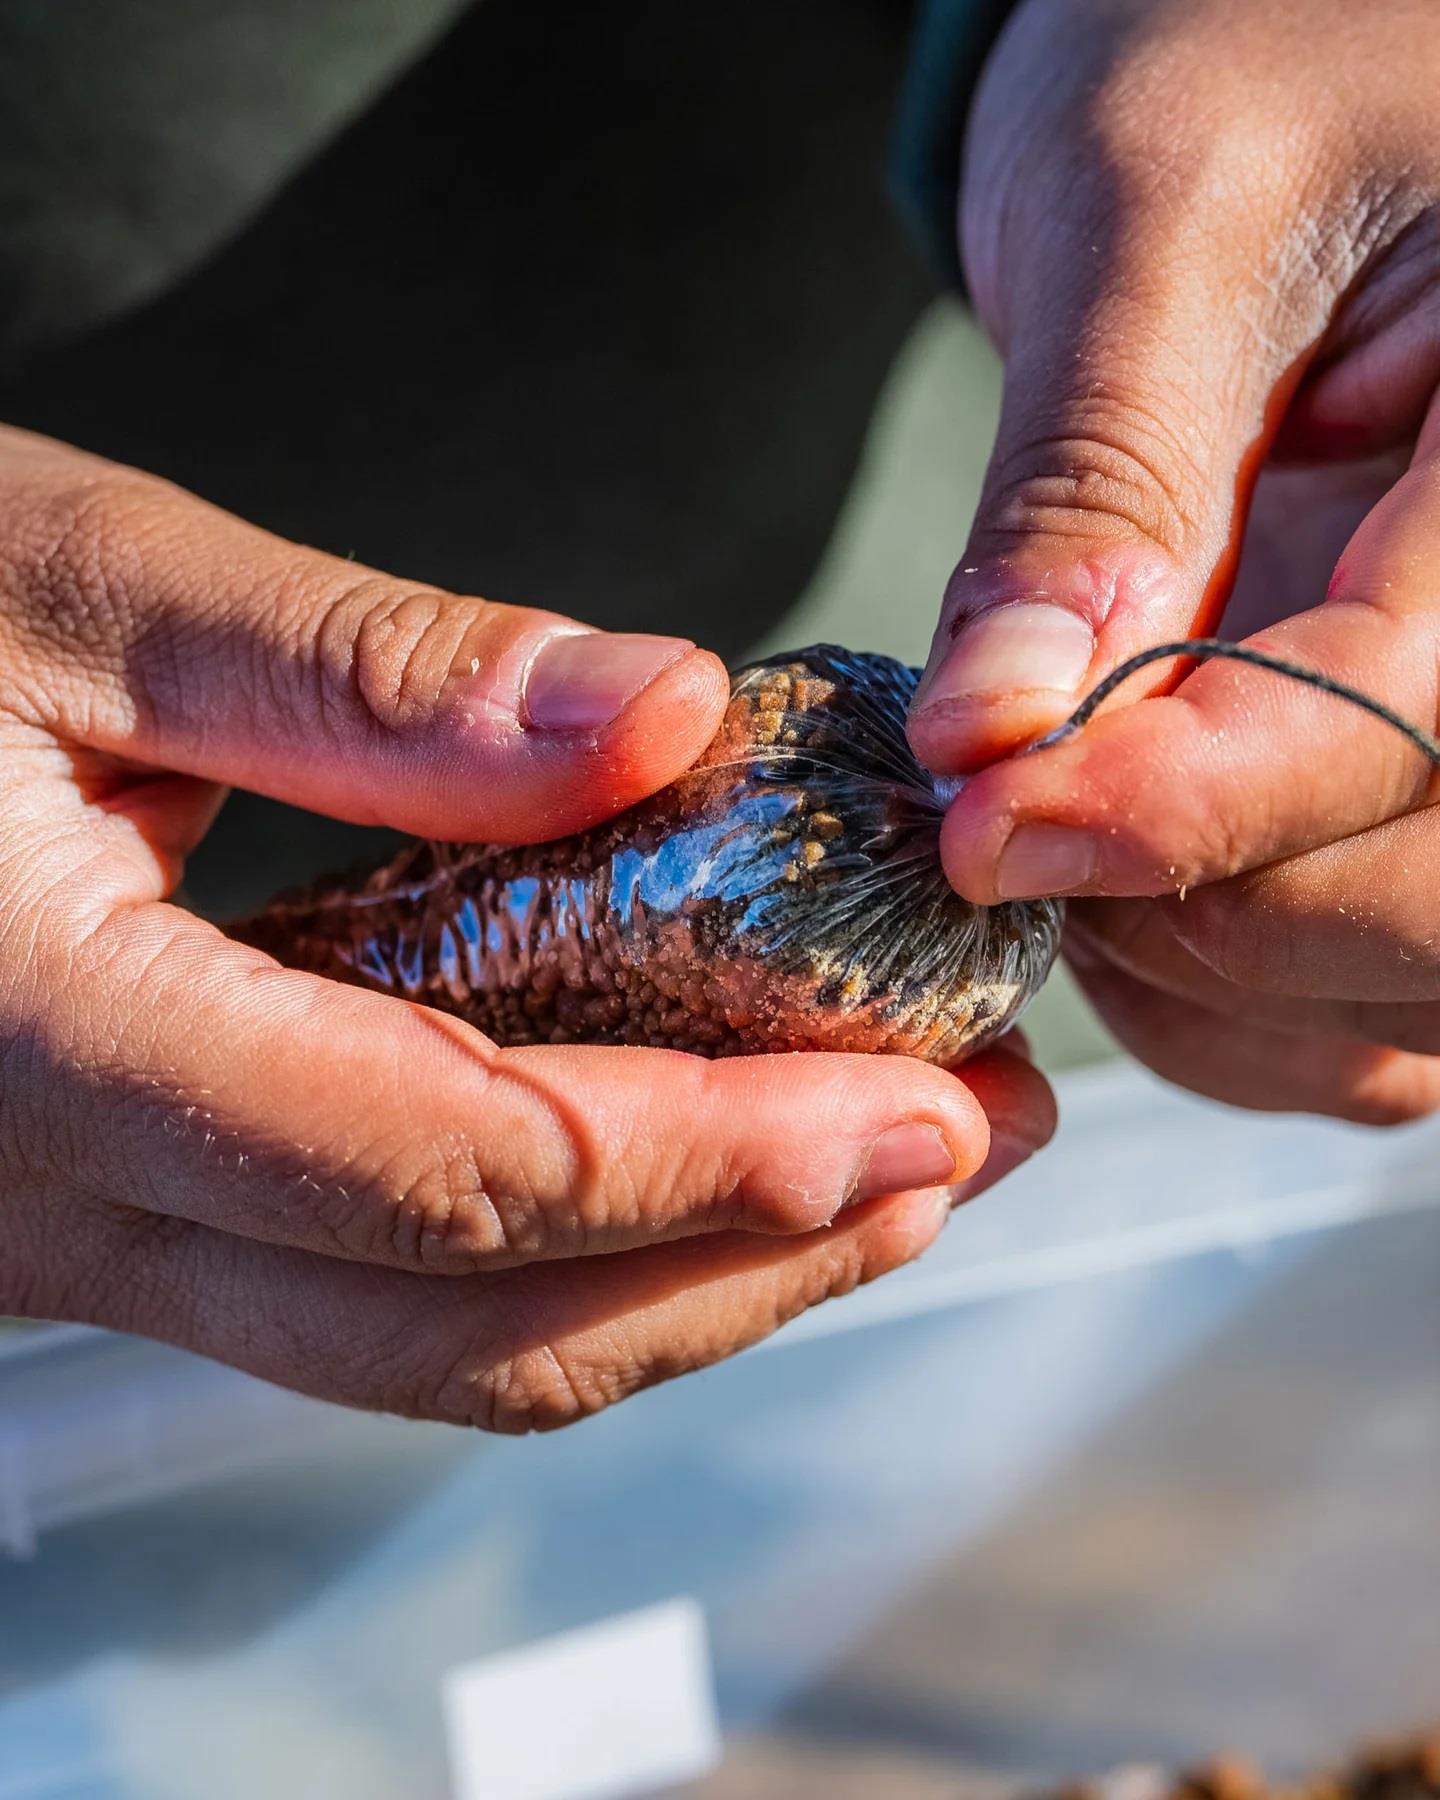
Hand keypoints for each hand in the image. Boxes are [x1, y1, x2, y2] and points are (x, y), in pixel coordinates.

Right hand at [0, 427, 1052, 1428]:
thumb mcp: (87, 588)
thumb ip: (369, 671)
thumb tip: (655, 714)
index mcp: (45, 1038)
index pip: (444, 1172)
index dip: (711, 1162)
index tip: (919, 1109)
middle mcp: (59, 1200)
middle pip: (468, 1329)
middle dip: (750, 1260)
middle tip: (962, 1151)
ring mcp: (89, 1234)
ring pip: (431, 1350)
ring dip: (685, 1279)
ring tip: (882, 1171)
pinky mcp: (129, 1207)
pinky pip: (376, 1288)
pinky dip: (571, 1244)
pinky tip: (699, 1155)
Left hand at [907, 0, 1439, 1121]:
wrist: (1302, 47)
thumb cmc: (1258, 51)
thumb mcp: (1163, 218)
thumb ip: (1095, 491)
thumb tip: (995, 735)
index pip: (1407, 719)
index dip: (1182, 808)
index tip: (983, 825)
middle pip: (1431, 894)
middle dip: (1195, 902)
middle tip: (1011, 818)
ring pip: (1410, 984)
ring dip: (1210, 974)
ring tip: (1060, 839)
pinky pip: (1378, 999)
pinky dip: (1237, 999)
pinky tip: (1128, 891)